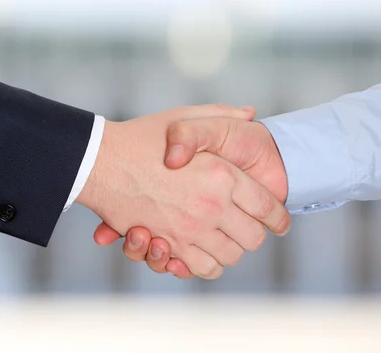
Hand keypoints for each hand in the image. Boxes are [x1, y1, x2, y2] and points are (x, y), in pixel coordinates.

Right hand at [78, 106, 288, 278]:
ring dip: (230, 250)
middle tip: (248, 228)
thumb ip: (222, 114)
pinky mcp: (169, 245)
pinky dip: (205, 265)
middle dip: (255, 234)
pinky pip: (201, 268)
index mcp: (223, 175)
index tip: (280, 222)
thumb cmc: (143, 136)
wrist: (100, 160)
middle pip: (253, 238)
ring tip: (224, 239)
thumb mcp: (186, 116)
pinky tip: (202, 251)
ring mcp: (190, 230)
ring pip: (230, 257)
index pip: (268, 207)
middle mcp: (212, 206)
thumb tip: (251, 113)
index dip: (279, 217)